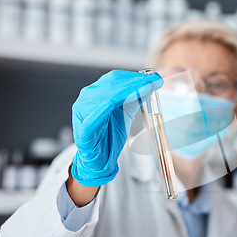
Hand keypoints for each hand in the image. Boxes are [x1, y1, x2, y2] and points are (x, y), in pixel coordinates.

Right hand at [71, 69, 162, 186]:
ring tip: (146, 88)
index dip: (135, 77)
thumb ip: (135, 98)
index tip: (154, 77)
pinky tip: (125, 100)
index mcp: (96, 93)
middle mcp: (87, 99)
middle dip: (135, 81)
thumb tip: (149, 84)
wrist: (99, 160)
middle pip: (111, 83)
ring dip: (128, 90)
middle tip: (154, 81)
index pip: (115, 78)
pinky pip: (97, 115)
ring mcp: (82, 112)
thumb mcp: (126, 112)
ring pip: (106, 95)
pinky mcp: (83, 128)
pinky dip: (111, 105)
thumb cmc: (109, 136)